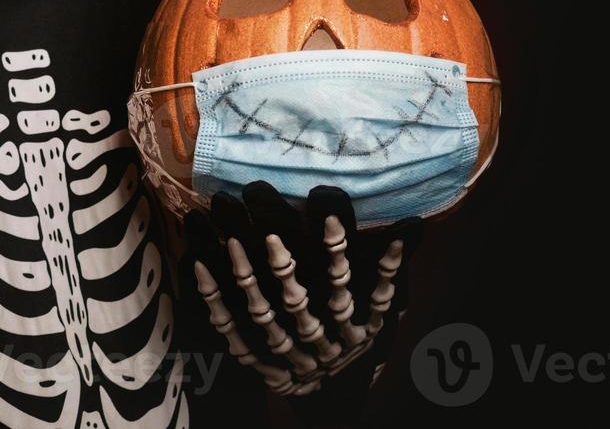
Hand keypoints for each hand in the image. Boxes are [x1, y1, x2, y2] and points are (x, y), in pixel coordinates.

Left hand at [180, 182, 421, 419]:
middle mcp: (320, 344)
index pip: (344, 284)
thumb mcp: (383, 312)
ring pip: (264, 316)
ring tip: (230, 237)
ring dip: (246, 278)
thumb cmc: (359, 343)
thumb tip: (411, 226)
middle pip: (298, 300)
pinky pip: (234, 334)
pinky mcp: (261, 365)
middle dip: (282, 260)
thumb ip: (391, 272)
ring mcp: (290, 357)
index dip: (337, 249)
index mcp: (353, 329)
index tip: (326, 209)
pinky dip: (215, 303)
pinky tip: (198, 267)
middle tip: (262, 214)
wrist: (337, 400)